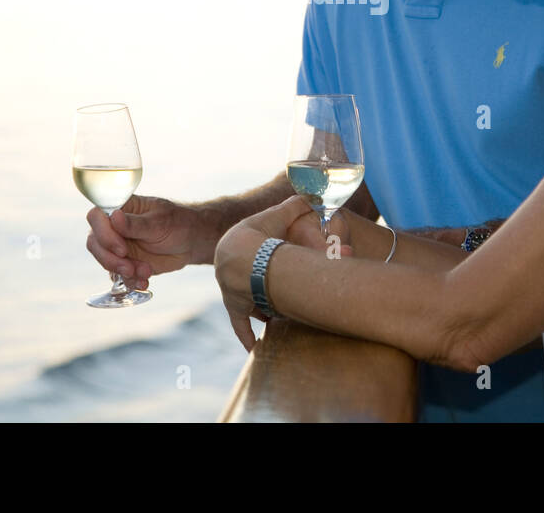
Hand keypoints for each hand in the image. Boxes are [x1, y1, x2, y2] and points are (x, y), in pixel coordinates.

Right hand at [86, 194, 199, 289]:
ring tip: (145, 273)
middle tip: (129, 268)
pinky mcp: (126, 263)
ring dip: (123, 272)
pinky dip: (130, 282)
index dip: (103, 234)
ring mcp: (118, 246)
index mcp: (120, 208)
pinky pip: (119, 276)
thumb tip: (114, 216)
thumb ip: (136, 223)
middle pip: (95, 243)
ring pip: (106, 261)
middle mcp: (114, 227)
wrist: (191, 241)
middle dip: (110, 259)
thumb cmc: (177, 223)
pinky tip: (144, 283)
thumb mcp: (160, 221)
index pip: (96, 217)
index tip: (122, 249)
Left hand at [215, 195, 343, 350]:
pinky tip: (253, 348)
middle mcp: (231, 271)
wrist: (245, 256)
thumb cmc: (262, 234)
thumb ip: (297, 204)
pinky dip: (247, 336)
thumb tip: (313, 195)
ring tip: (273, 317)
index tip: (275, 263)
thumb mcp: (281, 215)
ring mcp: (232, 290)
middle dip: (262, 286)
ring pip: (248, 302)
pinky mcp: (234, 308)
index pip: (252, 254)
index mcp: (237, 248)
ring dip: (258, 309)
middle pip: (250, 280)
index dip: (265, 258)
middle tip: (278, 291)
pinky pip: (240, 325)